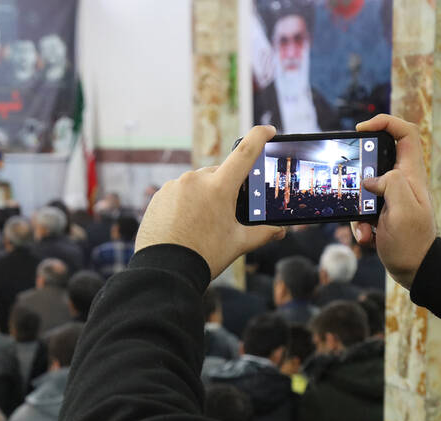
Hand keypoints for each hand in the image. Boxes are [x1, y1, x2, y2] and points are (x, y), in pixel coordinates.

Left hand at [135, 125, 285, 278]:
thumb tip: (280, 230)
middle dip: (226, 187)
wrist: (165, 270)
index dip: (259, 137)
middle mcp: (196, 180)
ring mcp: (174, 186)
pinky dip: (185, 203)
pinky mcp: (159, 196)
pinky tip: (186, 224)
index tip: (267, 130)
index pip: (245, 153)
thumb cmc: (204, 256)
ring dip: (204, 196)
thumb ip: (263, 232)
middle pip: (219, 174)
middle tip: (227, 212)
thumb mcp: (238, 243)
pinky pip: (178, 193)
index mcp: (219, 187)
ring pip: (197, 184)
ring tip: (203, 224)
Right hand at [351, 114, 436, 288]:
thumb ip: (392, 185)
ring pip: (365, 186)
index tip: (361, 130)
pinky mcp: (382, 212)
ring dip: (357, 206)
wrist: (415, 271)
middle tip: (352, 185)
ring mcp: (392, 197)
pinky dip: (359, 224)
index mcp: (411, 175)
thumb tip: (373, 178)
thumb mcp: (404, 211)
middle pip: (377, 157)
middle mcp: (402, 181)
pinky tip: (367, 237)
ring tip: (364, 227)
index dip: (384, 122)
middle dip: (359, 172)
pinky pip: (362, 209)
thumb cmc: (413, 243)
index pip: (405, 132)